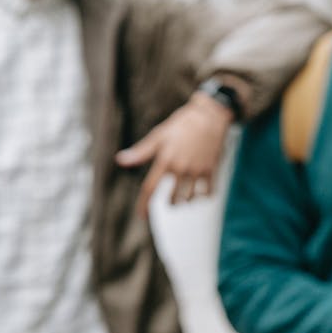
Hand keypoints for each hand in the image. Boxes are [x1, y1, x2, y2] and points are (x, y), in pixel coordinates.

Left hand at [115, 92, 233, 217]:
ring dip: (186, 201)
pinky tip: (202, 192)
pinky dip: (204, 196)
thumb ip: (141, 152)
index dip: (144, 205)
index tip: (142, 216)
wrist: (209, 116)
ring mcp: (197, 170)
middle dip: (170, 203)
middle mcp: (180, 168)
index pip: (150, 188)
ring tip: (186, 197)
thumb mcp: (159, 136)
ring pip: (190, 198)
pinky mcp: (212, 169)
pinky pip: (208, 192)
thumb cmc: (181, 125)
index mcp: (165, 160)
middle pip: (172, 199)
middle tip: (171, 200)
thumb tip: (120, 160)